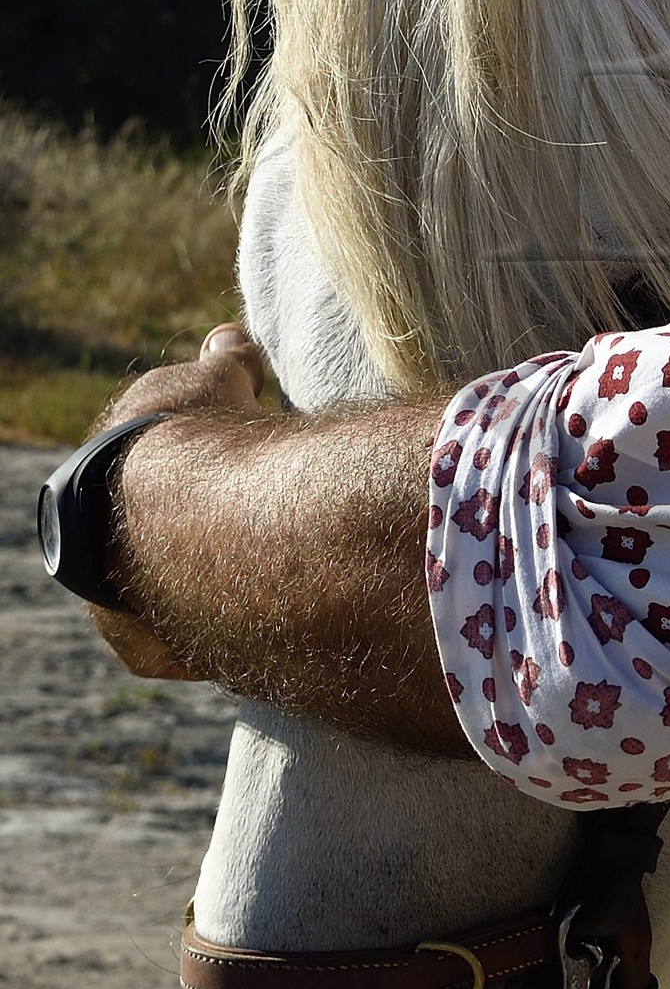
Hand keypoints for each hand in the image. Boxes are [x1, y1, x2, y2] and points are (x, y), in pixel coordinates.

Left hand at [89, 326, 270, 681]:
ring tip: (262, 574)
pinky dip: (221, 633)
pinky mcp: (149, 651)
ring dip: (203, 587)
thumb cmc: (207, 435)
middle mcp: (88, 547)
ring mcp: (115, 604)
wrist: (198, 514)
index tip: (230, 469)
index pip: (136, 476)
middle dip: (189, 534)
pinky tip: (259, 620)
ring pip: (162, 599)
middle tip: (245, 527)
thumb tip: (228, 338)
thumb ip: (223, 361)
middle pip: (143, 542)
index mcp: (89, 475)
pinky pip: (188, 646)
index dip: (187, 468)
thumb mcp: (219, 380)